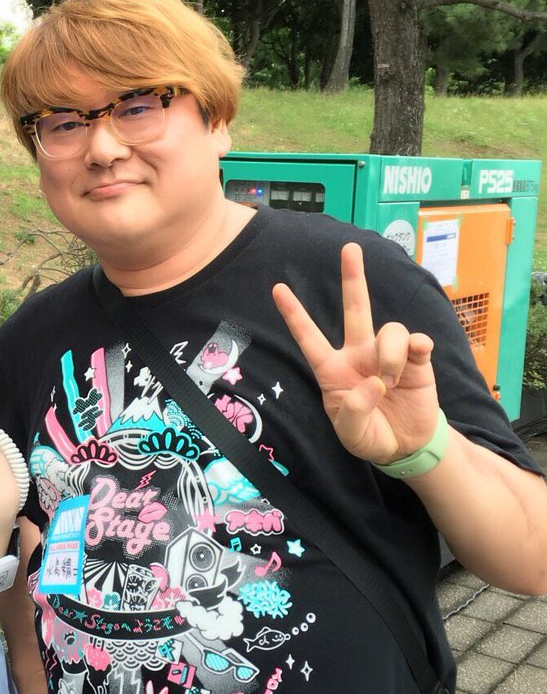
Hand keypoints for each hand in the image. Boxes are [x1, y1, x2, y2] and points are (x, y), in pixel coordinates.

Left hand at [272, 243, 440, 464]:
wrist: (404, 445)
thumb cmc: (369, 435)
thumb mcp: (351, 434)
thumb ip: (354, 412)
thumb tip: (374, 383)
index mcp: (333, 370)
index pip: (310, 338)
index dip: (294, 314)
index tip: (277, 288)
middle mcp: (358, 354)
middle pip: (355, 309)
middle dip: (353, 278)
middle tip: (349, 248)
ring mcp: (387, 354)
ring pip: (388, 329)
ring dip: (389, 356)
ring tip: (390, 383)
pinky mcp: (416, 359)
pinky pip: (415, 340)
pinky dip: (415, 347)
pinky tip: (416, 357)